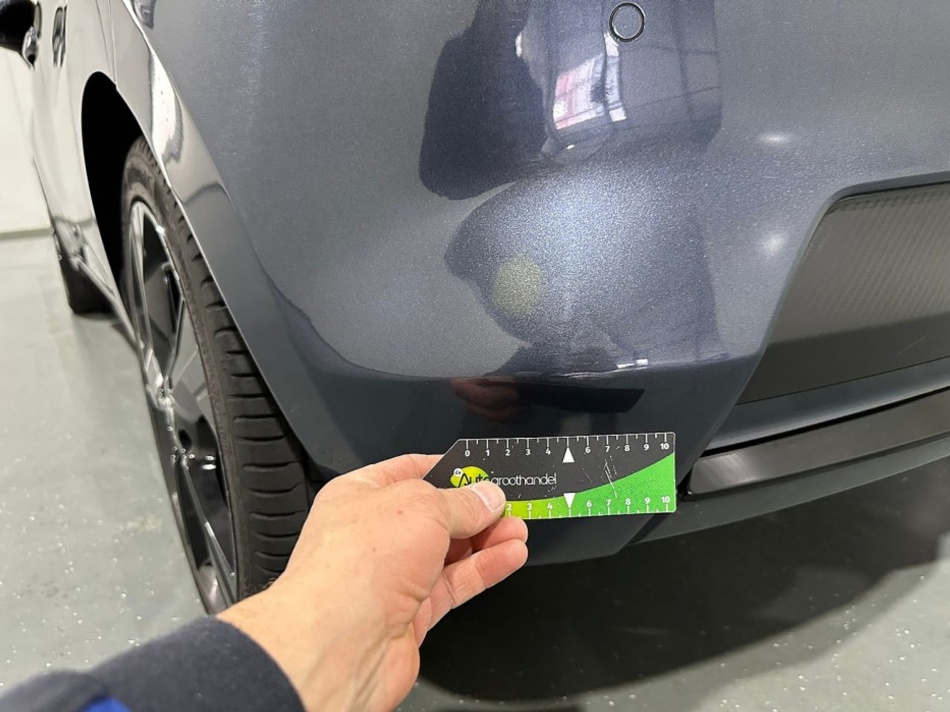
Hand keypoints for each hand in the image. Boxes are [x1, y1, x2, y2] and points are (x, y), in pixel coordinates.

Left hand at [219, 454, 528, 711]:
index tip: (482, 472)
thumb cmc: (354, 567)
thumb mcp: (420, 508)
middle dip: (474, 509)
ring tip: (519, 528)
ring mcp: (391, 577)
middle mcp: (372, 536)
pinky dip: (484, 569)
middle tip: (509, 503)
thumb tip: (487, 496)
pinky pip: (455, 583)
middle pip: (434, 515)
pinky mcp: (411, 613)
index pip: (409, 472)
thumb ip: (460, 502)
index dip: (447, 470)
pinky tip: (510, 556)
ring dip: (487, 539)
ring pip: (449, 552)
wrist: (338, 645)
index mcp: (358, 496)